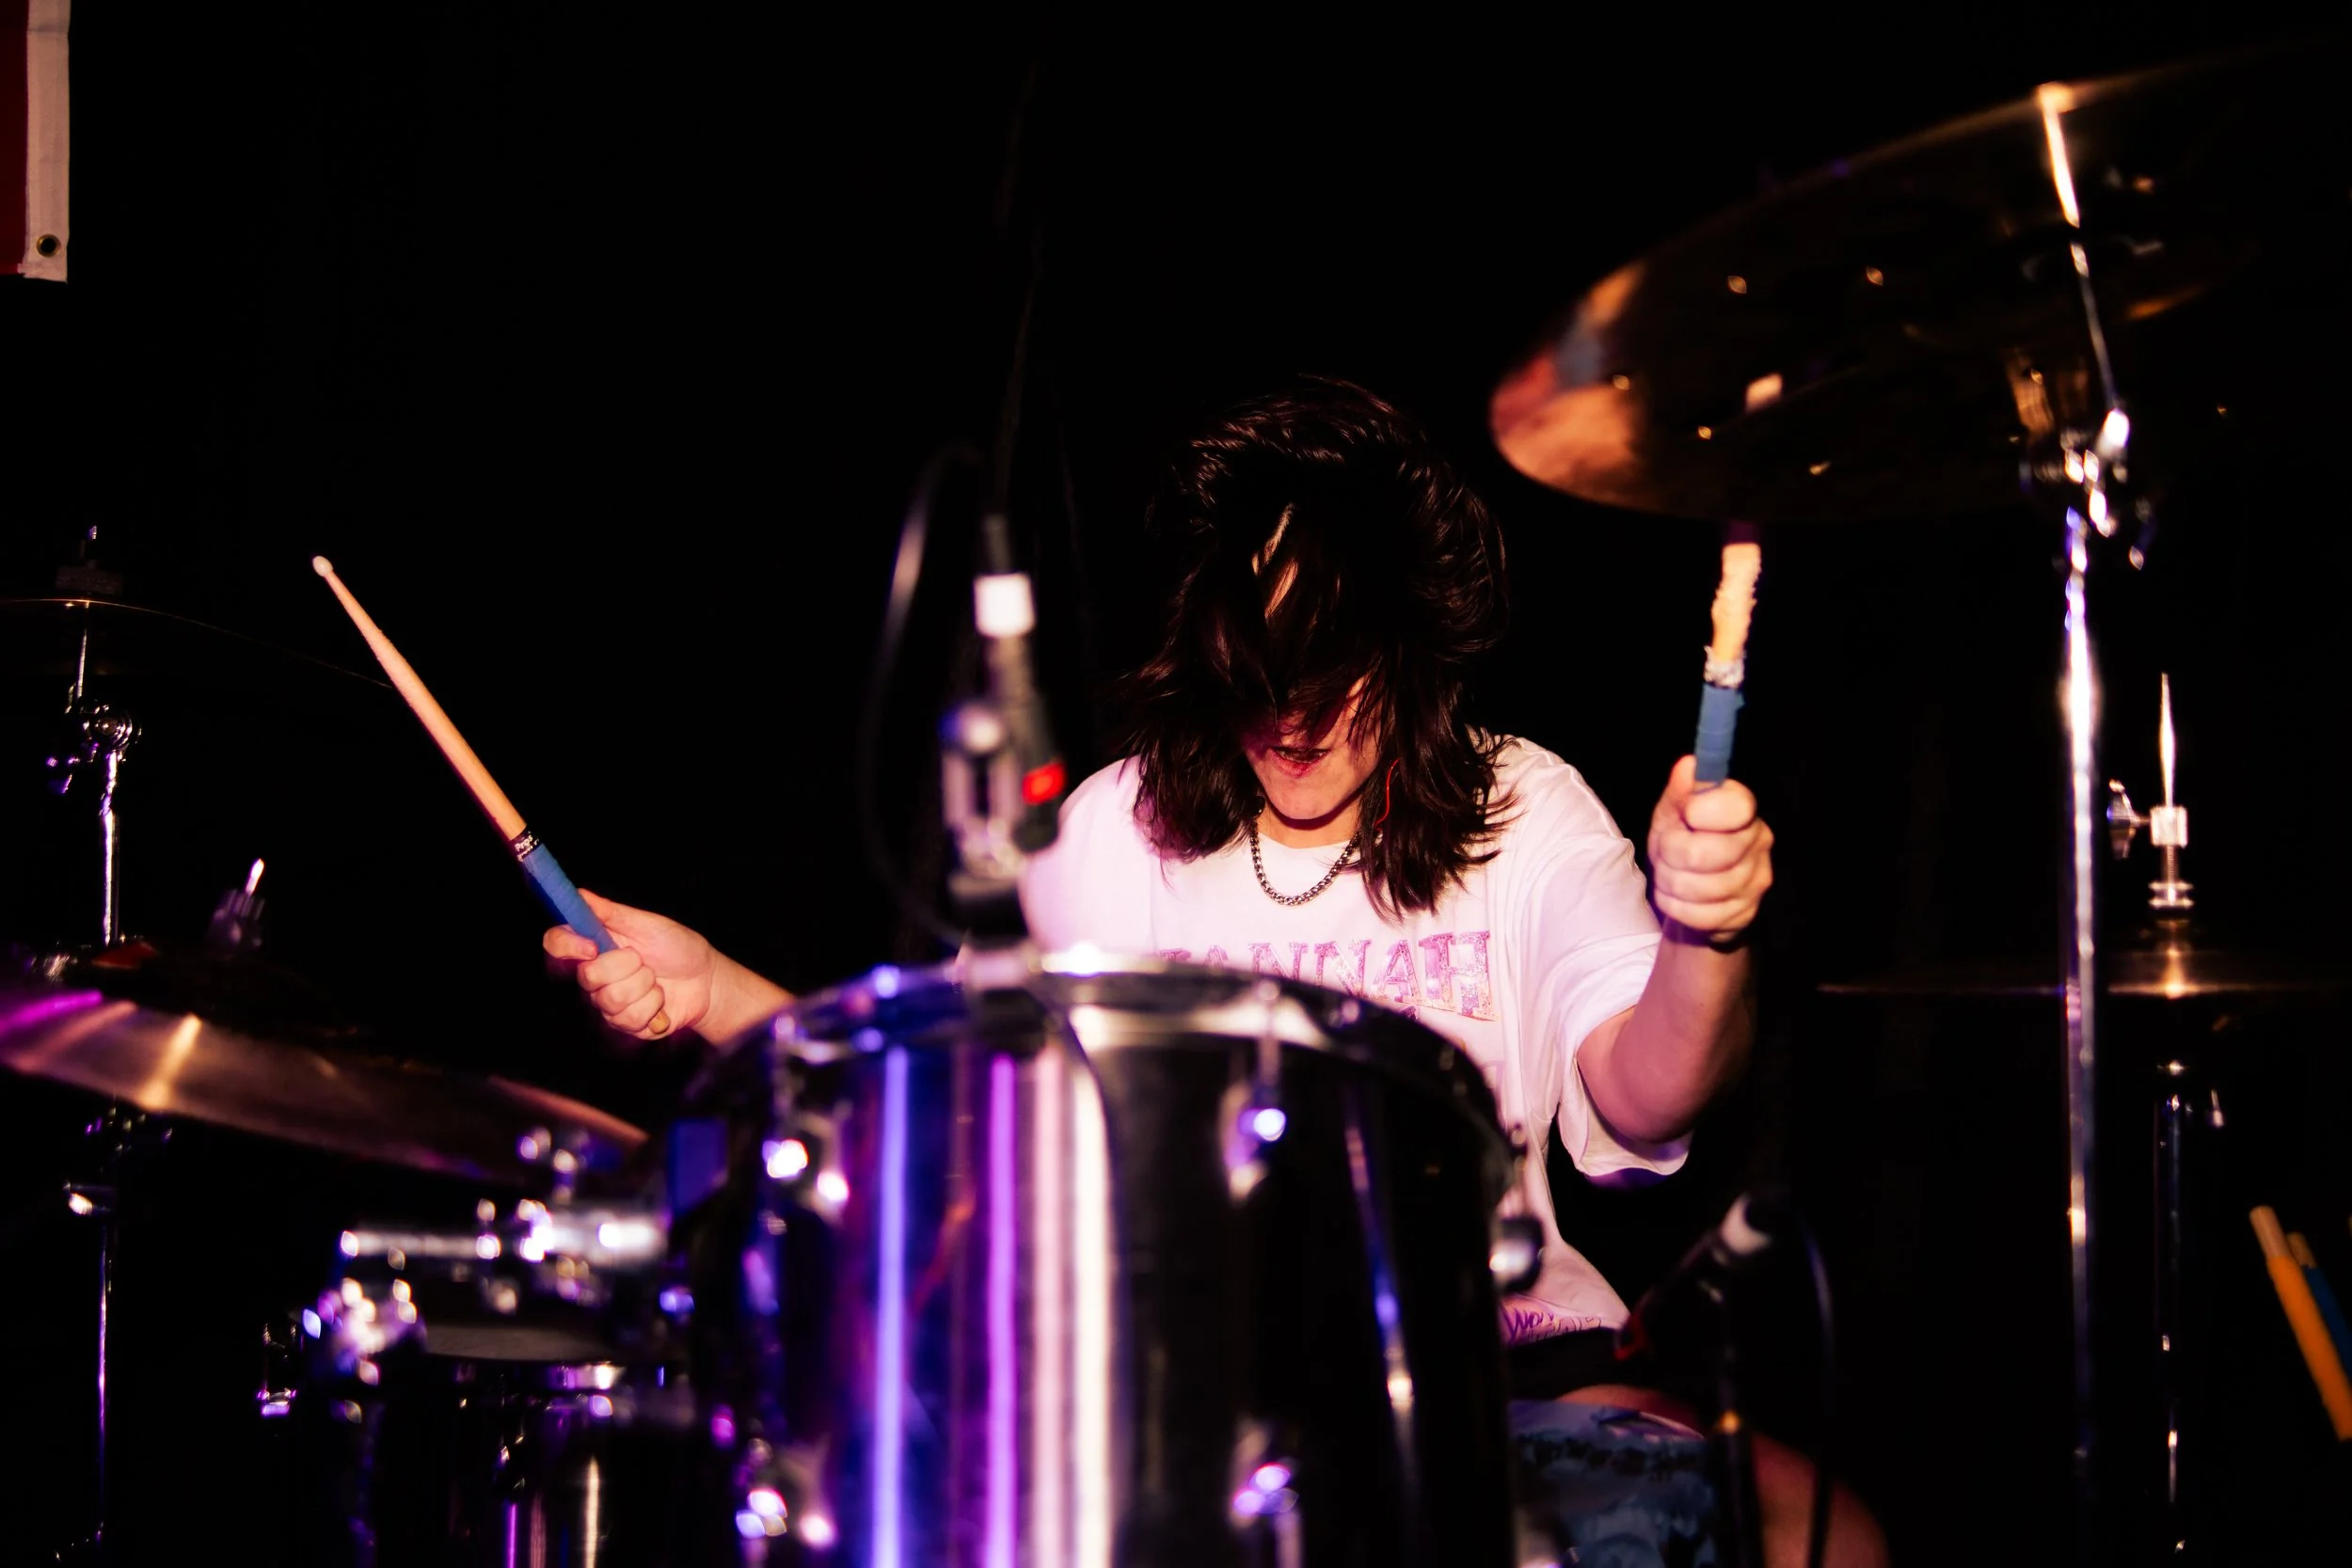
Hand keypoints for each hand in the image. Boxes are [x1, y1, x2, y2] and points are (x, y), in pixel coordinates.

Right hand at [542, 889, 711, 1040]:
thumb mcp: (647, 924)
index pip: (556, 944)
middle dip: (624, 966)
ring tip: (656, 979)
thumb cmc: (677, 947)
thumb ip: (611, 912)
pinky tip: (661, 999)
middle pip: (587, 976)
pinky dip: (653, 1005)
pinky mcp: (624, 1024)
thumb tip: (578, 894)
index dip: (567, 946)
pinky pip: (629, 1018)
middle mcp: (594, 975)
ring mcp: (607, 1002)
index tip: (592, 946)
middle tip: (642, 959)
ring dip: (644, 985)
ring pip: (610, 999)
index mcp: (595, 945)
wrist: (706, 979)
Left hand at [1646, 755, 1773, 944]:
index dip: (1700, 810)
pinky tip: (1678, 897)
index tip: (1686, 815)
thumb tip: (1688, 765)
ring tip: (1670, 874)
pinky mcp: (1744, 914)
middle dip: (1670, 854)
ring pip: (1697, 887)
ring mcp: (1755, 883)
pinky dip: (1675, 907)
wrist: (1693, 895)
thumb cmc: (1683, 843)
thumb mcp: (1673, 813)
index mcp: (1744, 811)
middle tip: (1666, 851)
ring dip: (1669, 881)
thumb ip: (1680, 791)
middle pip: (1705, 853)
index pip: (1735, 805)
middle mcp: (1759, 844)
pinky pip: (1697, 914)